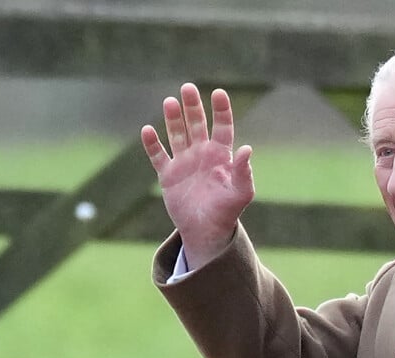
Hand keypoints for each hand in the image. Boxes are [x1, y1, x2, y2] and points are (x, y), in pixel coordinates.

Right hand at [141, 83, 254, 268]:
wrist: (206, 232)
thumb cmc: (227, 212)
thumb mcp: (241, 193)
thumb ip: (244, 171)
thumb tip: (248, 148)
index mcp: (221, 156)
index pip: (222, 127)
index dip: (221, 110)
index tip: (219, 93)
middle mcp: (202, 155)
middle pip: (197, 124)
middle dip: (192, 106)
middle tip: (188, 88)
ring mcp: (184, 163)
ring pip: (177, 134)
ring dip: (173, 119)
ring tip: (169, 102)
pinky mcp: (168, 176)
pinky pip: (158, 155)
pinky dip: (152, 144)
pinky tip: (147, 130)